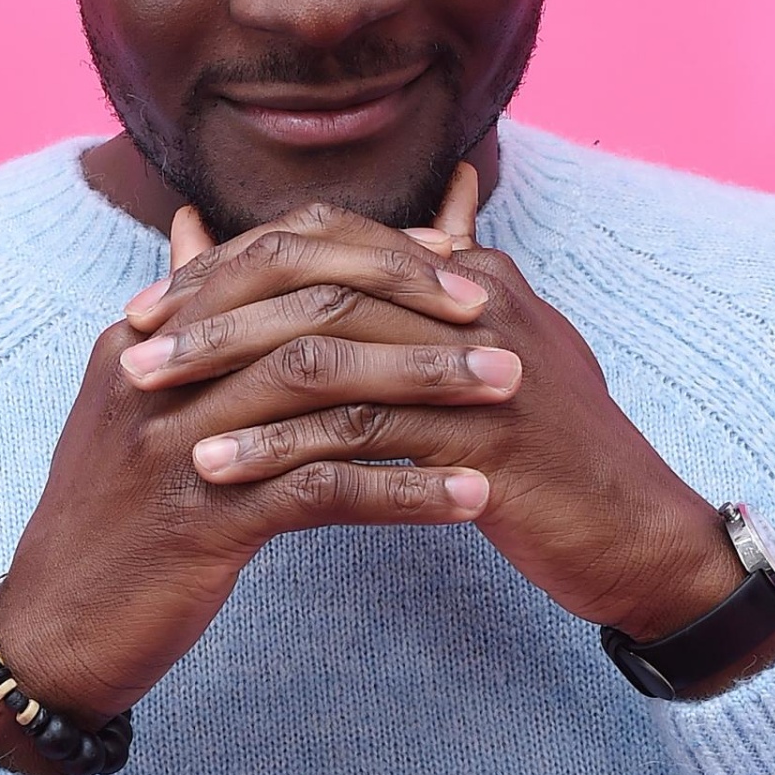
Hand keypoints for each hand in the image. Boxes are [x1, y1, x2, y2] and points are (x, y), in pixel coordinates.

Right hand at [0, 175, 505, 774]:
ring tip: (507, 399)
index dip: (376, 255)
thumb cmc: (113, 512)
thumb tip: (192, 224)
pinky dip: (404, 490)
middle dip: (417, 314)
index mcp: (150, 333)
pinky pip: (321, 492)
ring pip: (322, 392)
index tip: (460, 270)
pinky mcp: (200, 525)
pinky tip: (469, 498)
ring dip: (426, 390)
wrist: (51, 634)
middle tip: (502, 333)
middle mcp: (158, 374)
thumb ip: (179, 315)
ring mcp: (175, 448)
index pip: (277, 255)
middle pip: (308, 312)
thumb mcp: (135, 398)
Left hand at [124, 173, 737, 646]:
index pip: (327, 239)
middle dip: (215, 310)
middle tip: (135, 342)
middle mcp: (474, 301)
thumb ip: (406, 314)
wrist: (638, 535)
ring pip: (328, 354)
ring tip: (152, 402)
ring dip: (229, 378)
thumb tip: (344, 276)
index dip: (236, 264)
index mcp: (465, 272)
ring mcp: (483, 367)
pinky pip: (360, 438)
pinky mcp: (485, 442)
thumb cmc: (545, 450)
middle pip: (315, 283)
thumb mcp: (474, 364)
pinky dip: (281, 452)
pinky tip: (220, 475)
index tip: (161, 300)